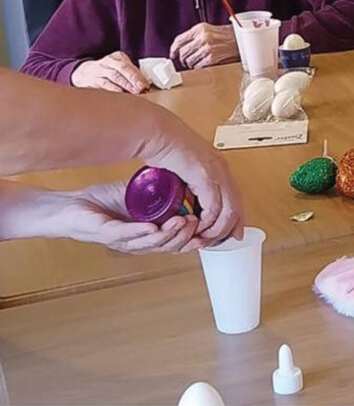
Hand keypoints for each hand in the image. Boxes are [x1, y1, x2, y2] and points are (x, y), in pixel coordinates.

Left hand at [50, 182, 200, 253]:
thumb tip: (187, 180)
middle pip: (168, 247)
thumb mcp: (141, 195)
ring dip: (169, 234)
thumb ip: (162, 193)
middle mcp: (136, 242)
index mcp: (148, 235)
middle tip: (196, 221)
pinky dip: (140, 233)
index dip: (194, 238)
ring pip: (151, 244)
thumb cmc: (101, 203)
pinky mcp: (105, 234)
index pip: (177, 242)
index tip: (208, 226)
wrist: (70, 206)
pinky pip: (125, 236)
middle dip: (186, 235)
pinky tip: (152, 227)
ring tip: (181, 221)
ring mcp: (121, 240)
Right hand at [70, 52, 148, 92]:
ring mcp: (98, 71)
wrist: (83, 72)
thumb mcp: (120, 67)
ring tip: (133, 92)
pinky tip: (120, 94)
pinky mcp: (92, 80)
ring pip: (113, 77)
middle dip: (133, 79)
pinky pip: (103, 85)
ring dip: (125, 85)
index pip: (129, 65)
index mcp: (117, 57)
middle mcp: (107, 62)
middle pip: (121, 69)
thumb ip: (132, 74)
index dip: (138, 75)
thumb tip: (145, 85)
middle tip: (141, 88)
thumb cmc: (108, 71)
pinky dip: (113, 89)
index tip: (146, 84)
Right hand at [142, 113, 244, 243]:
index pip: (236, 197)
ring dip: (217, 229)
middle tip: (220, 243)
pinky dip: (207, 221)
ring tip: (204, 238)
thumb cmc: (166, 149)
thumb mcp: (185, 172)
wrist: (157, 134)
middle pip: (237, 206)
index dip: (237, 219)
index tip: (233, 234)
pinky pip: (213, 207)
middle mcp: (222, 169)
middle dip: (230, 228)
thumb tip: (192, 205)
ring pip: (228, 210)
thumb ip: (193, 187)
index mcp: (220, 167)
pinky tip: (197, 227)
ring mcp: (216, 172)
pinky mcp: (205, 176)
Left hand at [169, 23, 238, 69]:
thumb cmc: (228, 36)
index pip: (180, 39)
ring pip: (189, 61)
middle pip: (183, 52)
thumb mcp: (209, 31)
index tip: (173, 54)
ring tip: (198, 62)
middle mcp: (202, 37)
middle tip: (186, 61)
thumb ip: (195, 37)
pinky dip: (199, 67)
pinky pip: (198, 66)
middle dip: (183, 59)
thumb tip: (182, 48)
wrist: (242, 41)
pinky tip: (204, 64)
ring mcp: (207, 48)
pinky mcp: (212, 57)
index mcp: (200, 28)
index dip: (173, 49)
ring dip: (192, 64)